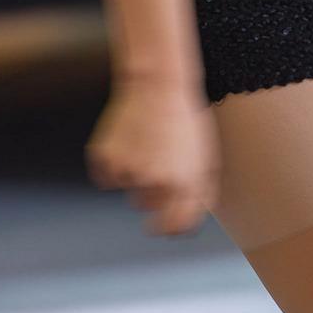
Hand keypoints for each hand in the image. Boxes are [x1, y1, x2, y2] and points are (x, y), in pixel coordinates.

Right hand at [84, 75, 221, 235]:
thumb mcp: (207, 158)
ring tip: (146, 145)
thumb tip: (187, 225)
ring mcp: (128, 171)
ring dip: (135, 177)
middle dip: (153, 191)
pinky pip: (107, 177)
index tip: (163, 224)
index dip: (169, 227)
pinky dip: (114, 165)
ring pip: (128, 190)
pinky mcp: (105, 158)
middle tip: (158, 160)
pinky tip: (127, 142)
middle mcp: (155, 182)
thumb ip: (201, 196)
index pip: (173, 226)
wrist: (158, 85)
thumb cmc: (186, 121)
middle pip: (148, 206)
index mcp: (185, 185)